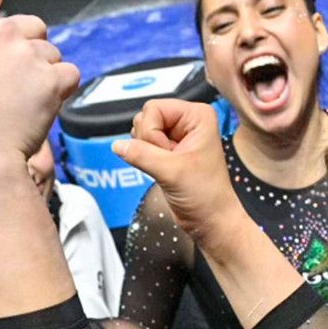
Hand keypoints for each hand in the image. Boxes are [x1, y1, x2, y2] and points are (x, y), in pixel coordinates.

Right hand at [0, 0, 80, 179]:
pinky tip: (37, 111)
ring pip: (54, 56)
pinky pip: (69, 75)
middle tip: (11, 93)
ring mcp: (23, 50)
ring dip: (46, 81)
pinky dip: (60, 95)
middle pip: (37, 29)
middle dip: (33, 57)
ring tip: (20, 107)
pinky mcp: (50, 72)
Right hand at [113, 99, 243, 246]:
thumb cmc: (205, 195)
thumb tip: (117, 145)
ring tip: (167, 168)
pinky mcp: (168, 151)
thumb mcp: (171, 172)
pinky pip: (143, 146)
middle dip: (148, 142)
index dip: (151, 133)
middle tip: (168, 163)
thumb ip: (141, 155)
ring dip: (146, 152)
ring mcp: (176, 136)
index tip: (167, 155)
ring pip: (142, 132)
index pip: (154, 108)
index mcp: (196, 116)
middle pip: (146, 118)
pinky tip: (161, 170)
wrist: (210, 219)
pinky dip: (145, 159)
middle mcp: (187, 121)